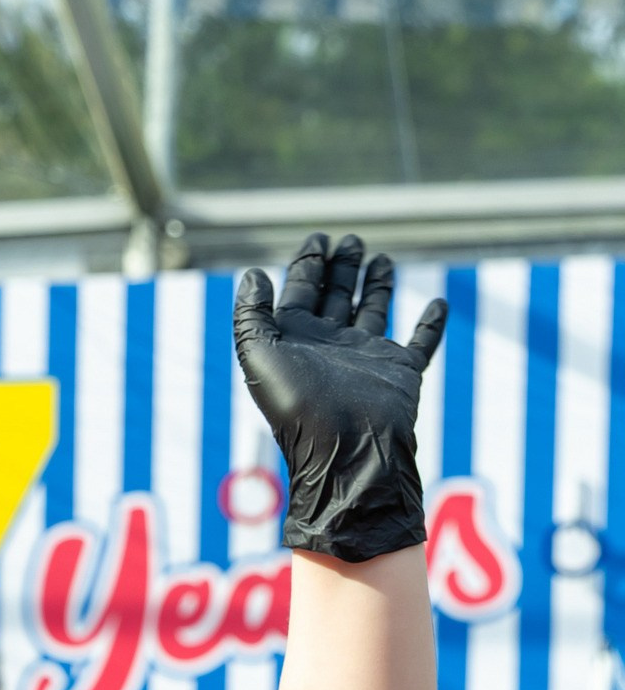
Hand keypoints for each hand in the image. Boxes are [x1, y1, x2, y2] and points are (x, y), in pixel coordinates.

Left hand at [232, 233, 446, 562]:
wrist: (345, 452)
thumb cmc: (298, 408)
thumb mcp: (259, 356)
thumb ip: (251, 314)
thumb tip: (254, 275)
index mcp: (297, 340)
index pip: (302, 291)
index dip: (308, 263)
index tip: (318, 237)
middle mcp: (331, 346)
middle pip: (336, 296)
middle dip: (342, 267)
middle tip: (349, 239)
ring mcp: (367, 358)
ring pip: (373, 312)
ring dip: (376, 286)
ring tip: (380, 258)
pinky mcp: (401, 373)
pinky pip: (420, 344)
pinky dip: (431, 325)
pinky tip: (438, 303)